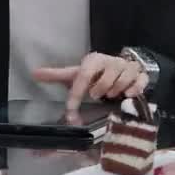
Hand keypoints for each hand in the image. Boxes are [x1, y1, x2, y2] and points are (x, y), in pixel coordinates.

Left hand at [33, 52, 147, 110]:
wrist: (121, 64)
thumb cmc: (96, 72)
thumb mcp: (77, 73)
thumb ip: (57, 75)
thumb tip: (34, 73)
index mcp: (94, 60)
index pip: (82, 76)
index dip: (76, 96)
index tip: (71, 113)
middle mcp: (111, 61)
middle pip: (105, 81)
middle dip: (99, 91)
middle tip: (96, 95)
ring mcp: (128, 67)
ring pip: (123, 82)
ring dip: (115, 92)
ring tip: (111, 95)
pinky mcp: (140, 75)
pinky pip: (140, 83)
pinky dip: (134, 90)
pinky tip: (128, 96)